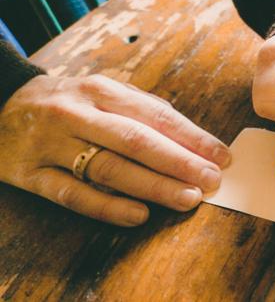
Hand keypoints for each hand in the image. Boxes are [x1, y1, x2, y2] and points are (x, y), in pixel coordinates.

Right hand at [0, 75, 229, 225]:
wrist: (0, 107)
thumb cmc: (67, 102)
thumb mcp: (102, 91)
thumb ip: (143, 108)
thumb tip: (190, 134)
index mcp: (100, 91)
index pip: (155, 116)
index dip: (192, 137)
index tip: (221, 156)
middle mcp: (76, 114)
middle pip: (136, 141)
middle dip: (179, 162)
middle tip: (211, 180)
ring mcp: (51, 145)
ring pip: (108, 169)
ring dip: (153, 187)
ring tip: (187, 198)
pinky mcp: (31, 175)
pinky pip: (72, 195)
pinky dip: (107, 207)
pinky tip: (139, 215)